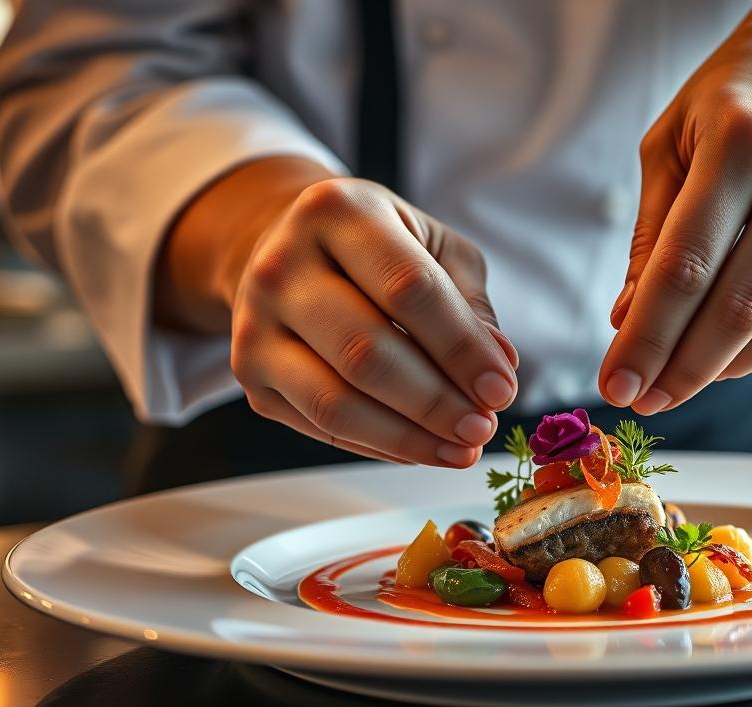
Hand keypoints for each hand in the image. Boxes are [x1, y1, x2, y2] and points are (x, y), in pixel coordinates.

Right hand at [159, 158, 518, 466]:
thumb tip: (498, 368)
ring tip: (462, 450)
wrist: (286, 249)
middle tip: (483, 428)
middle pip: (366, 351)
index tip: (502, 389)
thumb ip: (469, 304)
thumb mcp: (433, 248)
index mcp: (336, 211)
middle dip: (436, 402)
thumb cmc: (377, 249)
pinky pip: (320, 426)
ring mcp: (255, 323)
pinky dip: (380, 445)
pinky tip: (424, 449)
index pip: (408, 289)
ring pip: (335, 401)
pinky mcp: (250, 374)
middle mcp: (282, 264)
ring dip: (408, 437)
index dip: (460, 347)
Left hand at [600, 0, 751, 413]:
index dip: (647, 338)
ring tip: (685, 377)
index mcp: (745, 138)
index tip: (617, 384)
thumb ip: (653, 230)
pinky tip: (742, 344)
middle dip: (682, 371)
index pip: (686, 266)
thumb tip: (630, 320)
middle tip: (646, 398)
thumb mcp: (678, 135)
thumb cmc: (751, 89)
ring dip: (727, 368)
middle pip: (739, 309)